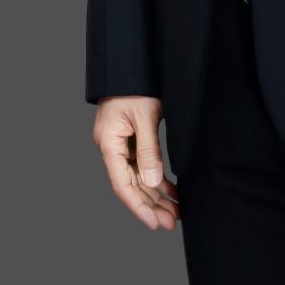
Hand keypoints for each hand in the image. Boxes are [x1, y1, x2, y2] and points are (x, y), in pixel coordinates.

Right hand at [92, 96, 179, 230]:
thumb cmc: (136, 84)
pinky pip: (143, 163)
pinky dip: (157, 177)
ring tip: (176, 211)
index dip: (138, 206)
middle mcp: (112, 146)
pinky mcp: (131, 137)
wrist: (132, 62)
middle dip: (151, 204)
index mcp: (108, 142)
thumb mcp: (145, 116)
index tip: (154, 223)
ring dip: (156, 194)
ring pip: (138, 176)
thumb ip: (148, 149)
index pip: (122, 184)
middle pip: (131, 184)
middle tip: (172, 222)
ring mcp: (121, 143)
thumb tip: (152, 183)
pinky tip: (172, 190)